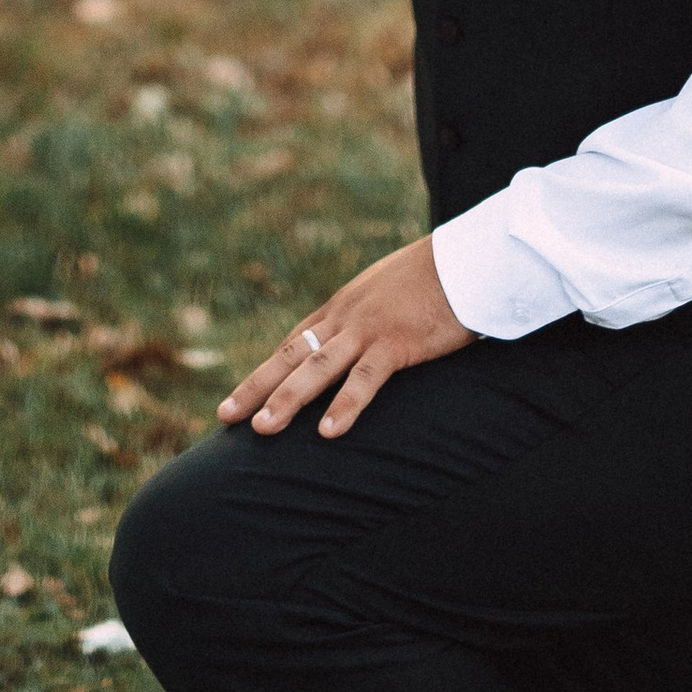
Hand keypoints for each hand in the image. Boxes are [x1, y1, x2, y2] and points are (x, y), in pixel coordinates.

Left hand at [216, 236, 474, 441]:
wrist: (466, 259)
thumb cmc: (435, 280)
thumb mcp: (390, 296)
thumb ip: (370, 319)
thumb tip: (360, 346)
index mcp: (343, 308)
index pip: (294, 344)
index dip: (266, 372)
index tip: (240, 398)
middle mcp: (345, 317)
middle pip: (291, 355)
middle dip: (257, 387)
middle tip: (226, 416)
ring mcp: (368, 329)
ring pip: (317, 368)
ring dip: (287, 399)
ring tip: (262, 429)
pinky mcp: (396, 342)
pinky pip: (365, 379)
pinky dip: (346, 405)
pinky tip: (329, 432)